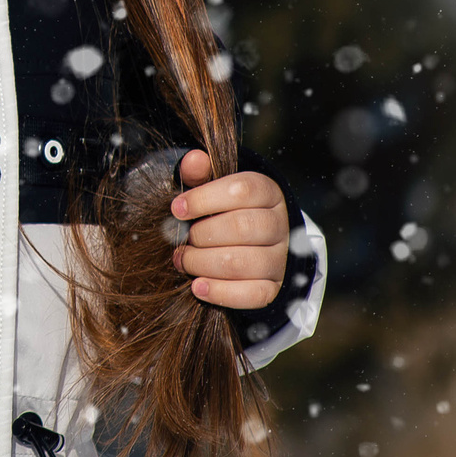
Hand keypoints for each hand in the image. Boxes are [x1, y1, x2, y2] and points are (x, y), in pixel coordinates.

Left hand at [170, 149, 288, 309]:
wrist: (246, 245)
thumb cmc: (221, 210)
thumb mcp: (212, 187)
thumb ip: (200, 173)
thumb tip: (193, 160)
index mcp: (267, 192)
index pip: (242, 190)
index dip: (204, 199)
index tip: (176, 208)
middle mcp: (278, 224)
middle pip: (242, 227)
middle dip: (201, 235)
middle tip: (179, 240)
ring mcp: (278, 258)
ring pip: (242, 263)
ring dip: (203, 263)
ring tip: (183, 260)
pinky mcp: (272, 288)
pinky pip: (251, 295)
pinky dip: (220, 292)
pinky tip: (197, 286)